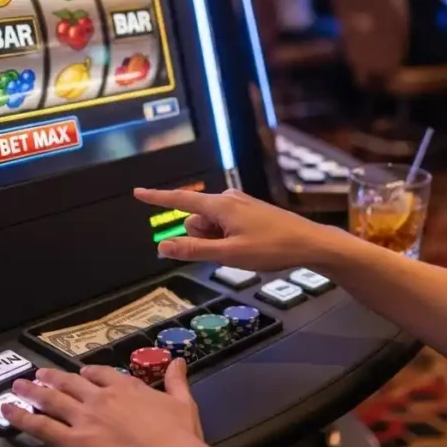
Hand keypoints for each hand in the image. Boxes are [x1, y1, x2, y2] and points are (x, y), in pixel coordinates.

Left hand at [2, 360, 235, 446]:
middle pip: (71, 383)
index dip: (88, 374)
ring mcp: (85, 418)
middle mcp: (102, 398)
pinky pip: (41, 427)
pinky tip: (9, 412)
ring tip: (18, 387)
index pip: (101, 374)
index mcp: (127, 387)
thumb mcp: (183, 403)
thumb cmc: (179, 437)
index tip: (81, 374)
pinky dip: (22, 418)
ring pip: (51, 400)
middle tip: (39, 375)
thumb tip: (179, 362)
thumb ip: (176, 381)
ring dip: (32, 392)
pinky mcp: (74, 442)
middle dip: (53, 378)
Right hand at [133, 187, 331, 270]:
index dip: (157, 198)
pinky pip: (226, 225)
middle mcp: (228, 199)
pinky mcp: (249, 212)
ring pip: (211, 225)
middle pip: (196, 220)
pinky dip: (228, 238)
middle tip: (229, 252)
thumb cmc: (272, 248)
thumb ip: (194, 250)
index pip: (180, 200)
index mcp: (221, 205)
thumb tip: (162, 246)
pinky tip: (250, 247)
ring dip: (216, 241)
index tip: (138, 192)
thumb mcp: (229, 255)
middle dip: (201, 238)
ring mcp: (240, 204)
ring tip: (244, 250)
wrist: (309, 243)